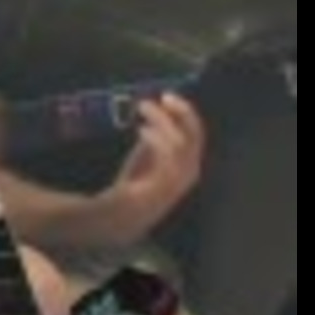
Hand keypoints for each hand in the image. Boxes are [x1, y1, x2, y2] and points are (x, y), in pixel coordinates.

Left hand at [109, 93, 205, 233]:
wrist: (118, 218)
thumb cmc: (132, 188)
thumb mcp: (144, 158)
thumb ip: (154, 140)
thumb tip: (157, 117)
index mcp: (188, 165)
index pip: (196, 133)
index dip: (186, 112)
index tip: (168, 97)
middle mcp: (190, 173)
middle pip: (195, 134)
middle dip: (182, 112)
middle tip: (163, 97)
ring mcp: (179, 181)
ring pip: (181, 142)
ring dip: (163, 121)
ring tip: (144, 109)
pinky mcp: (164, 187)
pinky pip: (168, 156)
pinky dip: (157, 139)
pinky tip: (142, 130)